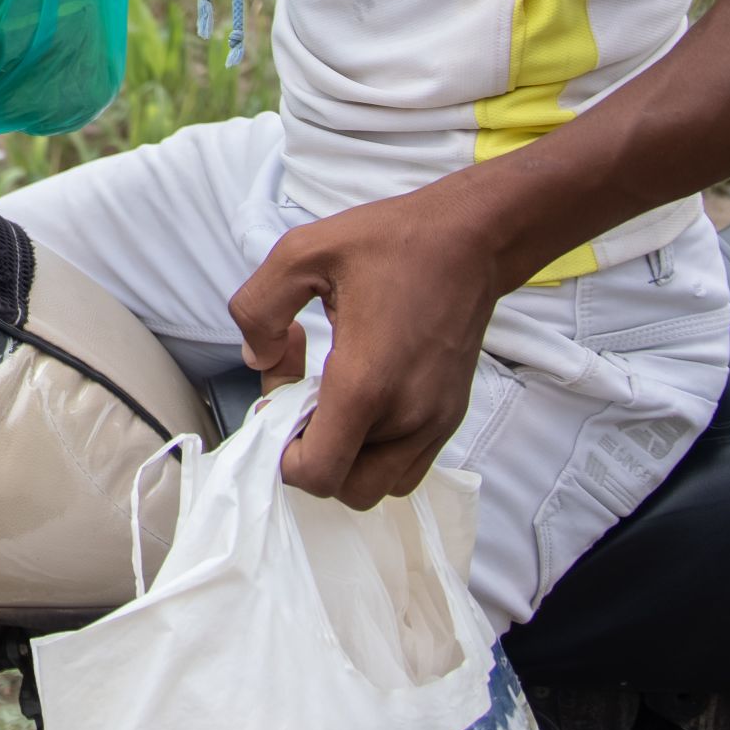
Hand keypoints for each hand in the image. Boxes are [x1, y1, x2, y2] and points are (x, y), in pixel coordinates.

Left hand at [226, 176, 509, 508]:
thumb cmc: (390, 241)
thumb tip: (258, 360)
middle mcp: (407, 416)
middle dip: (313, 457)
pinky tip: (365, 400)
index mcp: (366, 383)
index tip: (280, 401)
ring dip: (347, 458)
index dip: (283, 453)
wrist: (471, 238)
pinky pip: (407, 466)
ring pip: (379, 485)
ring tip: (335, 400)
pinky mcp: (450, 416)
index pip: (317, 473)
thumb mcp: (302, 253)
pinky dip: (377, 451)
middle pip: (346, 490)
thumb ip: (258, 309)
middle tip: (304, 401)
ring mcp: (436, 422)